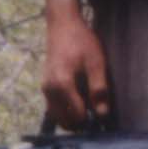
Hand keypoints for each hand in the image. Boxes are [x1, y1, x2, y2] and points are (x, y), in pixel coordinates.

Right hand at [41, 11, 110, 128]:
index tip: (103, 116)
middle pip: (64, 121)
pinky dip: (65, 111)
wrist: (63, 25)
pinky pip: (54, 107)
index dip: (92, 120)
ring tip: (89, 109)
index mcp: (62, 85)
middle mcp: (49, 90)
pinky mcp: (45, 87)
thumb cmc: (81, 42)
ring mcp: (45, 89)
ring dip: (72, 118)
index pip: (77, 116)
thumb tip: (102, 114)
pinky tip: (79, 101)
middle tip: (96, 115)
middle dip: (81, 123)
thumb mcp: (96, 64)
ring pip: (57, 116)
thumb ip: (99, 90)